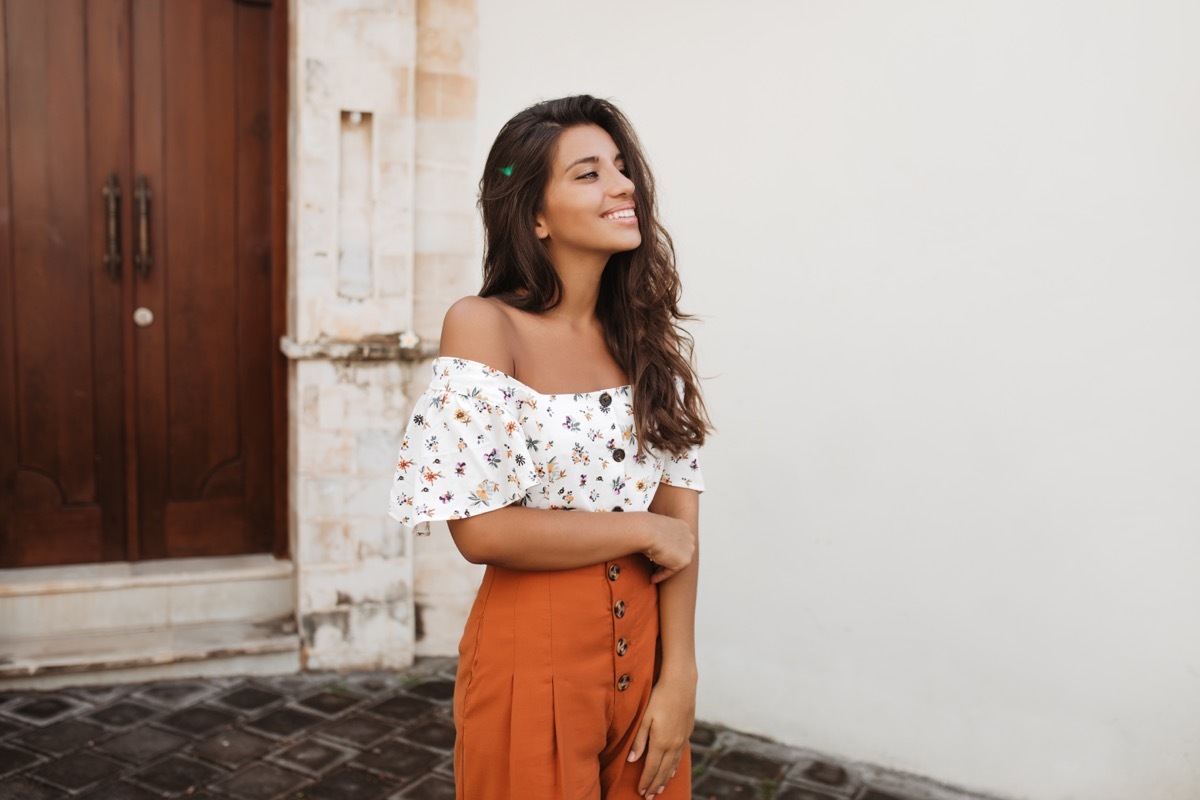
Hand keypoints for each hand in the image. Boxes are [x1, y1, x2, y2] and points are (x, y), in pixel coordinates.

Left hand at [627, 675, 695, 795]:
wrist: (681, 684)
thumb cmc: (658, 698)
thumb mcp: (644, 718)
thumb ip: (638, 740)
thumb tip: (632, 760)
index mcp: (661, 742)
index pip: (652, 768)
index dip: (646, 781)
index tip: (641, 792)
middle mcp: (673, 745)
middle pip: (663, 771)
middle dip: (655, 785)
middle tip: (649, 797)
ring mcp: (682, 739)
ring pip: (673, 765)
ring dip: (666, 779)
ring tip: (660, 789)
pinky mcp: (687, 733)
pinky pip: (680, 756)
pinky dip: (675, 767)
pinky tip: (672, 770)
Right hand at [639, 513, 694, 583]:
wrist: (646, 531)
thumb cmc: (645, 527)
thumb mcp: (655, 528)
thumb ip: (660, 535)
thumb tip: (655, 543)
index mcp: (683, 527)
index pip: (677, 542)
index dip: (668, 551)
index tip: (658, 557)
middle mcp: (689, 537)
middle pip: (679, 553)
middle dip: (669, 561)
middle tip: (656, 567)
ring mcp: (688, 550)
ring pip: (675, 562)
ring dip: (664, 569)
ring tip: (653, 575)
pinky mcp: (683, 561)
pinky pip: (671, 571)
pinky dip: (662, 576)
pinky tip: (653, 579)